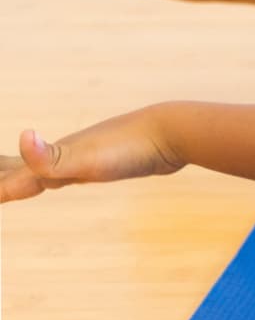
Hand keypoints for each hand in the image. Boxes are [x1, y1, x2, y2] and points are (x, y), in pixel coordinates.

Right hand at [0, 108, 185, 203]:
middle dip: (2, 174)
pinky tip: (67, 177)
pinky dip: (60, 175)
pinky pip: (74, 170)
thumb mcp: (88, 159)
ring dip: (26, 172)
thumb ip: (52, 159)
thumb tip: (23, 136)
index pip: (13, 176)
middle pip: (22, 166)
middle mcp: (66, 154)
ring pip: (48, 167)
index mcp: (56, 158)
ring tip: (13, 178)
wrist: (173, 132)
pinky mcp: (108, 161)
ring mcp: (87, 156)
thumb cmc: (131, 148)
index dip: (0, 187)